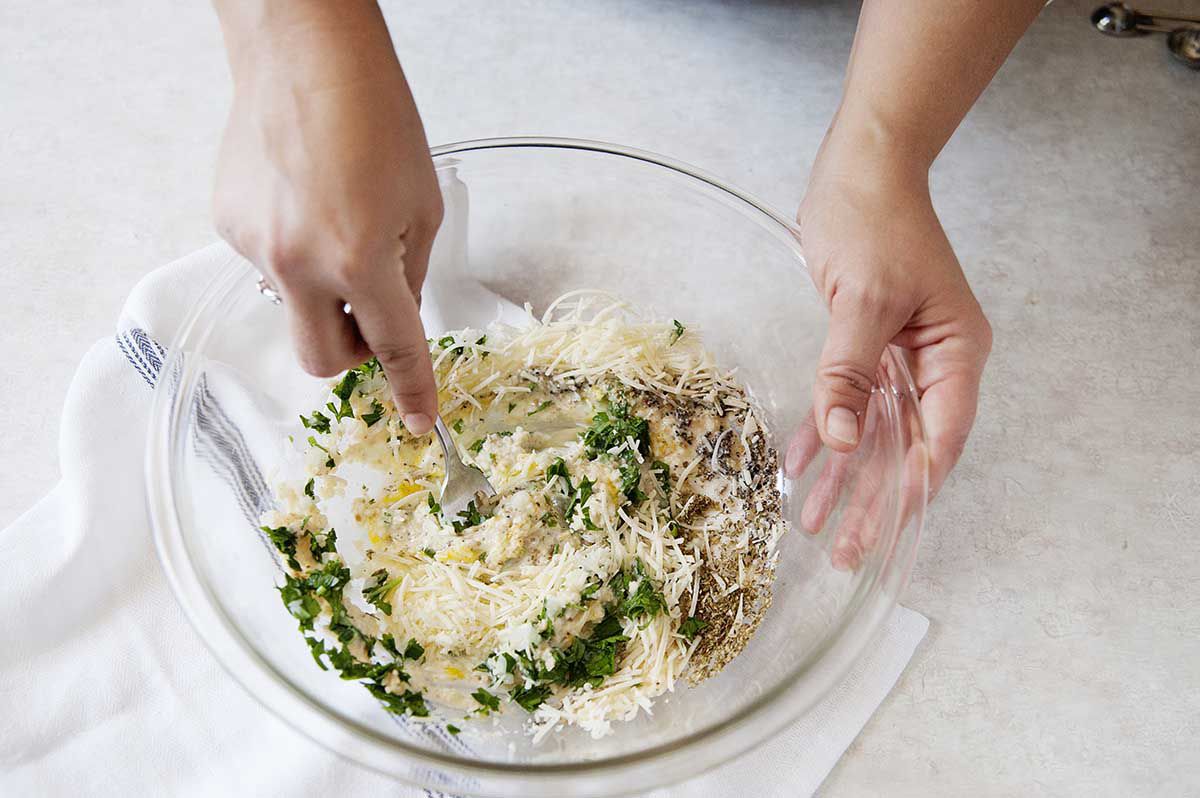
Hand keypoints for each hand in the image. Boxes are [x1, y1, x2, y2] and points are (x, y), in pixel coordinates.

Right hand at [212, 2, 441, 434]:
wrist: (304, 56)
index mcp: (358, 259)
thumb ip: (410, 274)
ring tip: (337, 215)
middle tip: (374, 314)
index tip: (421, 421)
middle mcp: (297, 264)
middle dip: (354, 354)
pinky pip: (269, 263)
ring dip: (324, 286)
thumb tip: (397, 315)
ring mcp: (254, 247)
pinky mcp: (227, 225)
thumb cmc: (376, 117)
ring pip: (295, 304)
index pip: (393, 347)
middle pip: (321, 360)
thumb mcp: (422, 205)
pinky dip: (295, 249)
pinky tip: (304, 198)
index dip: (412, 389)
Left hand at [787, 147, 991, 566]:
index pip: (941, 436)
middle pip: (905, 447)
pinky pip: (846, 403)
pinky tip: (796, 467)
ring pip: (872, 434)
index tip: (884, 531)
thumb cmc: (872, 221)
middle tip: (845, 551)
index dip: (912, 488)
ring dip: (842, 478)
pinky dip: (820, 433)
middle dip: (872, 500)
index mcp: (954, 353)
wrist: (860, 168)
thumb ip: (847, 370)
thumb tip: (838, 437)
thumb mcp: (860, 298)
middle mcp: (934, 364)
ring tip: (814, 525)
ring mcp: (900, 358)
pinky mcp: (867, 348)